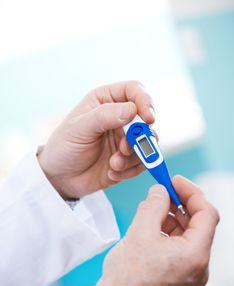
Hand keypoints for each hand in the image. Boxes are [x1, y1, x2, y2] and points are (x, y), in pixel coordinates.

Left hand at [38, 81, 154, 198]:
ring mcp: (125, 139)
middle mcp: (119, 118)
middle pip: (146, 120)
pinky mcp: (128, 160)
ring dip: (133, 157)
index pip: (135, 91)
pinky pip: (142, 163)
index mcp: (106, 101)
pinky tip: (111, 173)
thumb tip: (132, 110)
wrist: (60, 178)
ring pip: (147, 144)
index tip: (148, 119)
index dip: (145, 102)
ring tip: (113, 165)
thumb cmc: (64, 147)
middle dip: (139, 138)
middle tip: (124, 150)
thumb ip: (103, 116)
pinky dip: (130, 171)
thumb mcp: (78, 128)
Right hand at [98, 176, 219, 285]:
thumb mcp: (140, 231)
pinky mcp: (179, 278)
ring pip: (188, 236)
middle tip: (161, 192)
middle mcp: (199, 267)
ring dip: (172, 219)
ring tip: (151, 210)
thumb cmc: (127, 277)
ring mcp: (190, 275)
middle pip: (198, 225)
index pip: (207, 213)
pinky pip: (180, 249)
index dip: (192, 192)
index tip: (175, 181)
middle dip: (180, 205)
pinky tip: (151, 227)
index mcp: (196, 255)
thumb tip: (161, 191)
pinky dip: (168, 234)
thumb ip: (154, 205)